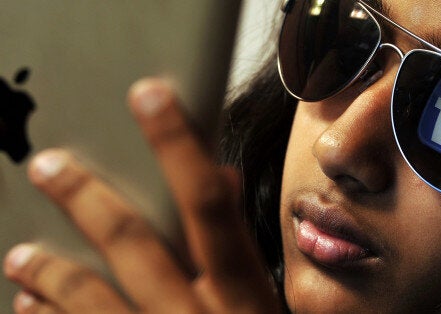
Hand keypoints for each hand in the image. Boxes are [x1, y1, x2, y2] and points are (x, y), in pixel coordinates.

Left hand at [3, 79, 279, 312]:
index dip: (179, 145)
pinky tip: (27, 308)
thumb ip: (247, 249)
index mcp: (242, 294)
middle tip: (48, 165)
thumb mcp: (273, 309)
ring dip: (49, 271)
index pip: (209, 203)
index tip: (150, 96)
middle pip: (133, 241)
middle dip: (86, 197)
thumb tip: (223, 181)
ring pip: (89, 300)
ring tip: (19, 253)